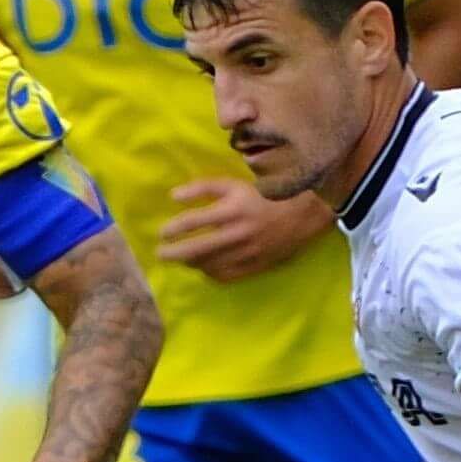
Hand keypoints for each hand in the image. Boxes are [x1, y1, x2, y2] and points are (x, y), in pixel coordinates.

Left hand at [157, 179, 323, 283]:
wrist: (300, 215)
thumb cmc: (262, 197)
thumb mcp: (233, 185)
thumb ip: (203, 188)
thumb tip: (173, 197)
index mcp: (231, 210)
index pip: (192, 222)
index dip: (172, 229)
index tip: (162, 233)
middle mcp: (237, 234)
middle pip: (196, 250)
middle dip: (173, 254)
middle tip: (161, 254)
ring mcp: (246, 254)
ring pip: (208, 265)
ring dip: (190, 263)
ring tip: (181, 259)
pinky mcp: (254, 267)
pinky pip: (225, 276)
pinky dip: (210, 274)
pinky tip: (204, 268)